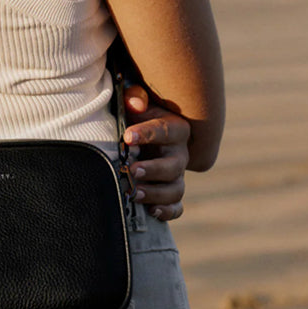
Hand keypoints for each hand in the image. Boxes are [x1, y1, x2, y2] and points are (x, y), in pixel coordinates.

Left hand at [122, 85, 189, 221]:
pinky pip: (176, 206)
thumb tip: (135, 101)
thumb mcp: (135, 103)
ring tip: (135, 193)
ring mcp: (176, 175)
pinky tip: (151, 211)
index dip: (148, 134)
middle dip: (153, 169)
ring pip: (175, 188)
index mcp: (175, 129)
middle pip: (174, 165)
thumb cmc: (136, 116)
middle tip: (131, 170)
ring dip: (156, 193)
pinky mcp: (170, 192)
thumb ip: (135, 97)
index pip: (166, 131)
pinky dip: (167, 211)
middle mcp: (179, 154)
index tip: (128, 136)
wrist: (139, 136)